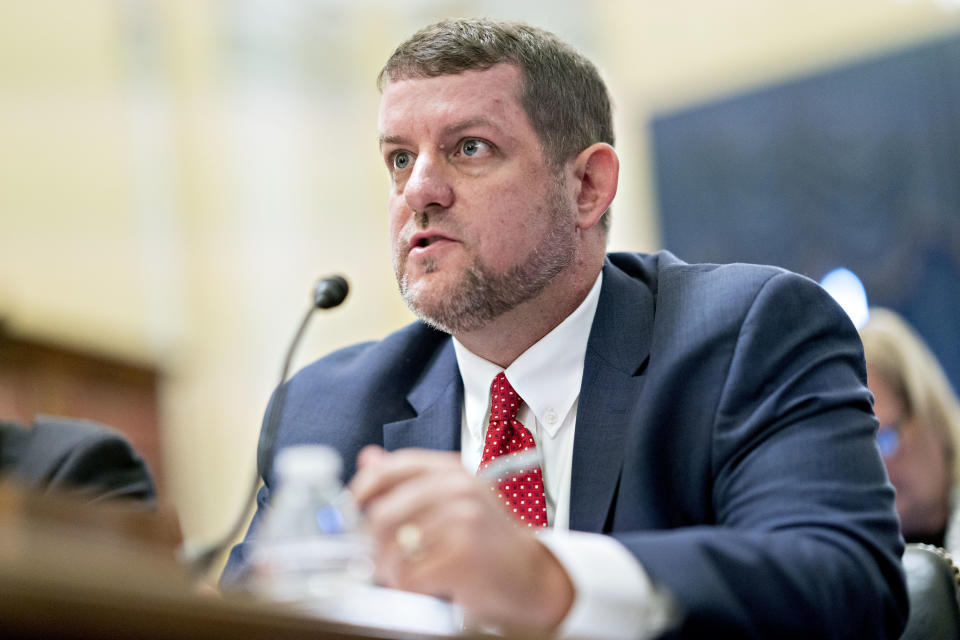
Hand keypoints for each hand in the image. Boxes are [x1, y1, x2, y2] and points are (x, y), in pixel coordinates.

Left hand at [350, 445, 573, 633]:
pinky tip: (430, 586)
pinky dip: (411, 588)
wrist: (533, 577)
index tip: (351, 508)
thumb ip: (409, 480)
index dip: (363, 488)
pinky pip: (409, 577)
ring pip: (391, 550)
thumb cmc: (489, 543)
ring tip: (412, 574)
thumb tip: (368, 458)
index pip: (393, 468)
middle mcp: (458, 489)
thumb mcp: (454, 501)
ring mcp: (462, 520)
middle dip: (374, 546)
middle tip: (384, 560)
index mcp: (453, 471)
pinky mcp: (462, 555)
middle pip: (382, 514)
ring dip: (393, 572)